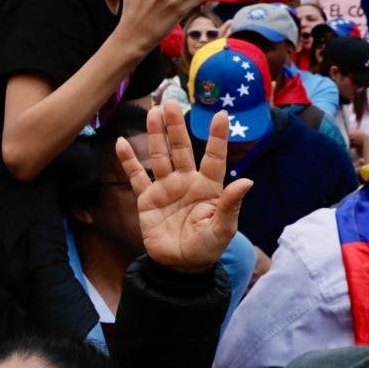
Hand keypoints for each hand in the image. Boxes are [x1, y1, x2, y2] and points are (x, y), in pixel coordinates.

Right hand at [119, 101, 251, 273]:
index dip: (217, 137)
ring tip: (151, 113)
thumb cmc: (207, 248)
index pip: (213, 157)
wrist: (180, 266)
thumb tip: (247, 182)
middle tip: (170, 101)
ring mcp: (165, 188)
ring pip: (159, 156)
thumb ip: (231, 204)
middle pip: (180, 148)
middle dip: (175, 126)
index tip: (221, 114)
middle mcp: (186, 181)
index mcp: (208, 187)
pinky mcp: (147, 199)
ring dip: (155, 135)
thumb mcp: (223, 229)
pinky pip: (136, 176)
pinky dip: (128, 161)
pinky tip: (121, 143)